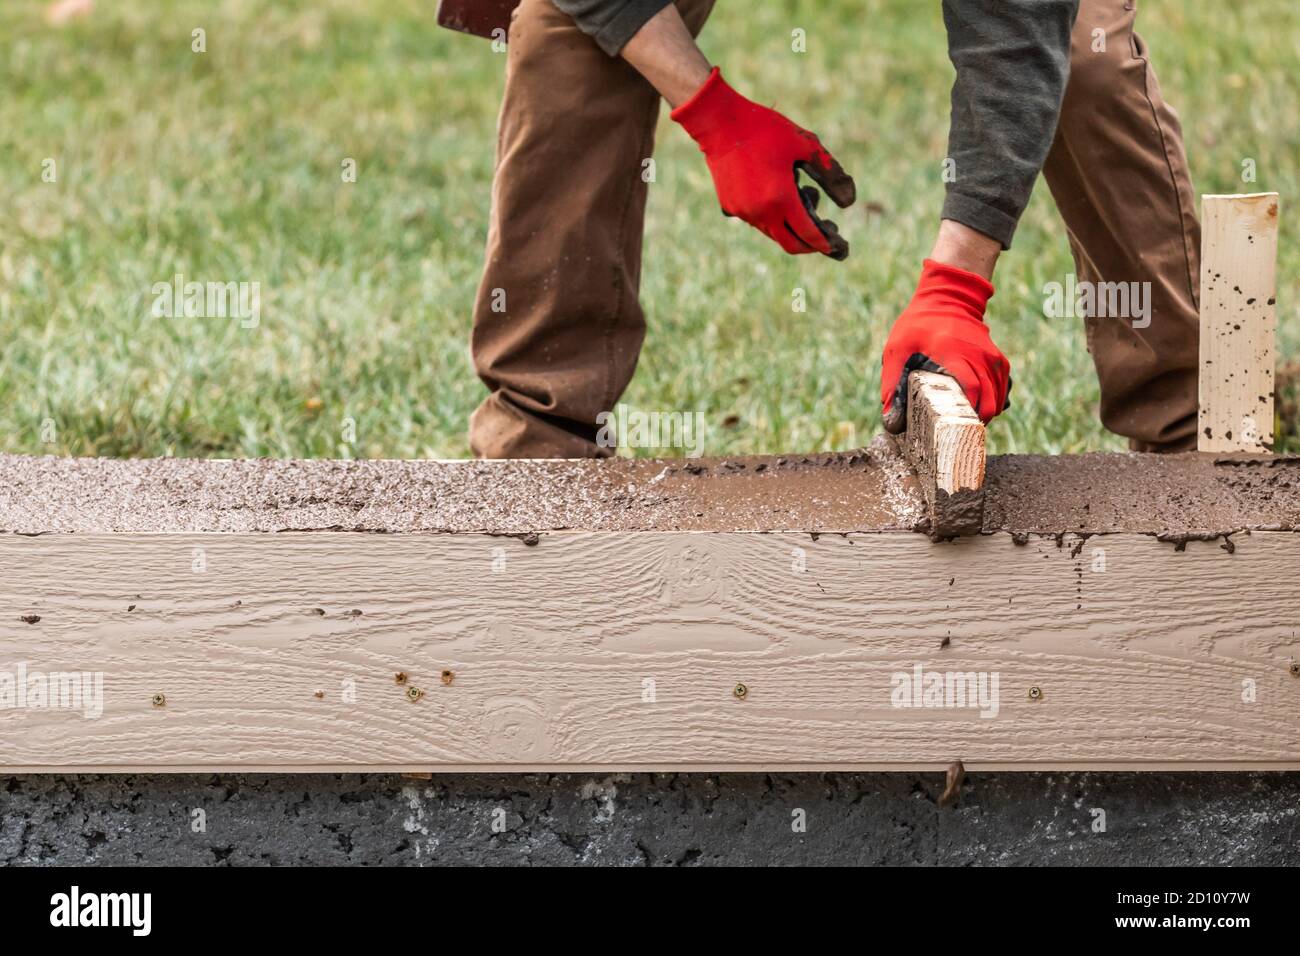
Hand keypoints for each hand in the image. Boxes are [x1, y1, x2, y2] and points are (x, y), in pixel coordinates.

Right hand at [671, 67, 855, 258]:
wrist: (719, 123)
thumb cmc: (765, 130)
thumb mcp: (806, 145)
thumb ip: (830, 174)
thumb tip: (849, 202)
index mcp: (781, 198)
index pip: (809, 234)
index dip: (826, 242)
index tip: (840, 246)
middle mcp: (761, 212)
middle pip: (790, 244)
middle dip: (810, 245)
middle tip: (827, 234)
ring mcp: (743, 212)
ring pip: (774, 233)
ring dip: (792, 225)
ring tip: (805, 193)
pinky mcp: (730, 207)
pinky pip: (758, 221)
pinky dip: (774, 216)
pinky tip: (780, 192)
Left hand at [881, 259, 1010, 431]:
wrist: (947, 298)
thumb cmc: (918, 325)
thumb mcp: (897, 350)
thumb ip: (892, 384)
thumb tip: (891, 423)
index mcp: (954, 354)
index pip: (972, 391)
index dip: (968, 417)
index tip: (955, 434)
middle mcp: (979, 357)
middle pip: (990, 401)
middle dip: (977, 423)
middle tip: (958, 436)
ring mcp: (992, 358)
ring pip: (1000, 397)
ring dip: (986, 414)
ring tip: (965, 426)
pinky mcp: (998, 360)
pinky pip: (1003, 388)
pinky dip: (994, 401)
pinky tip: (977, 409)